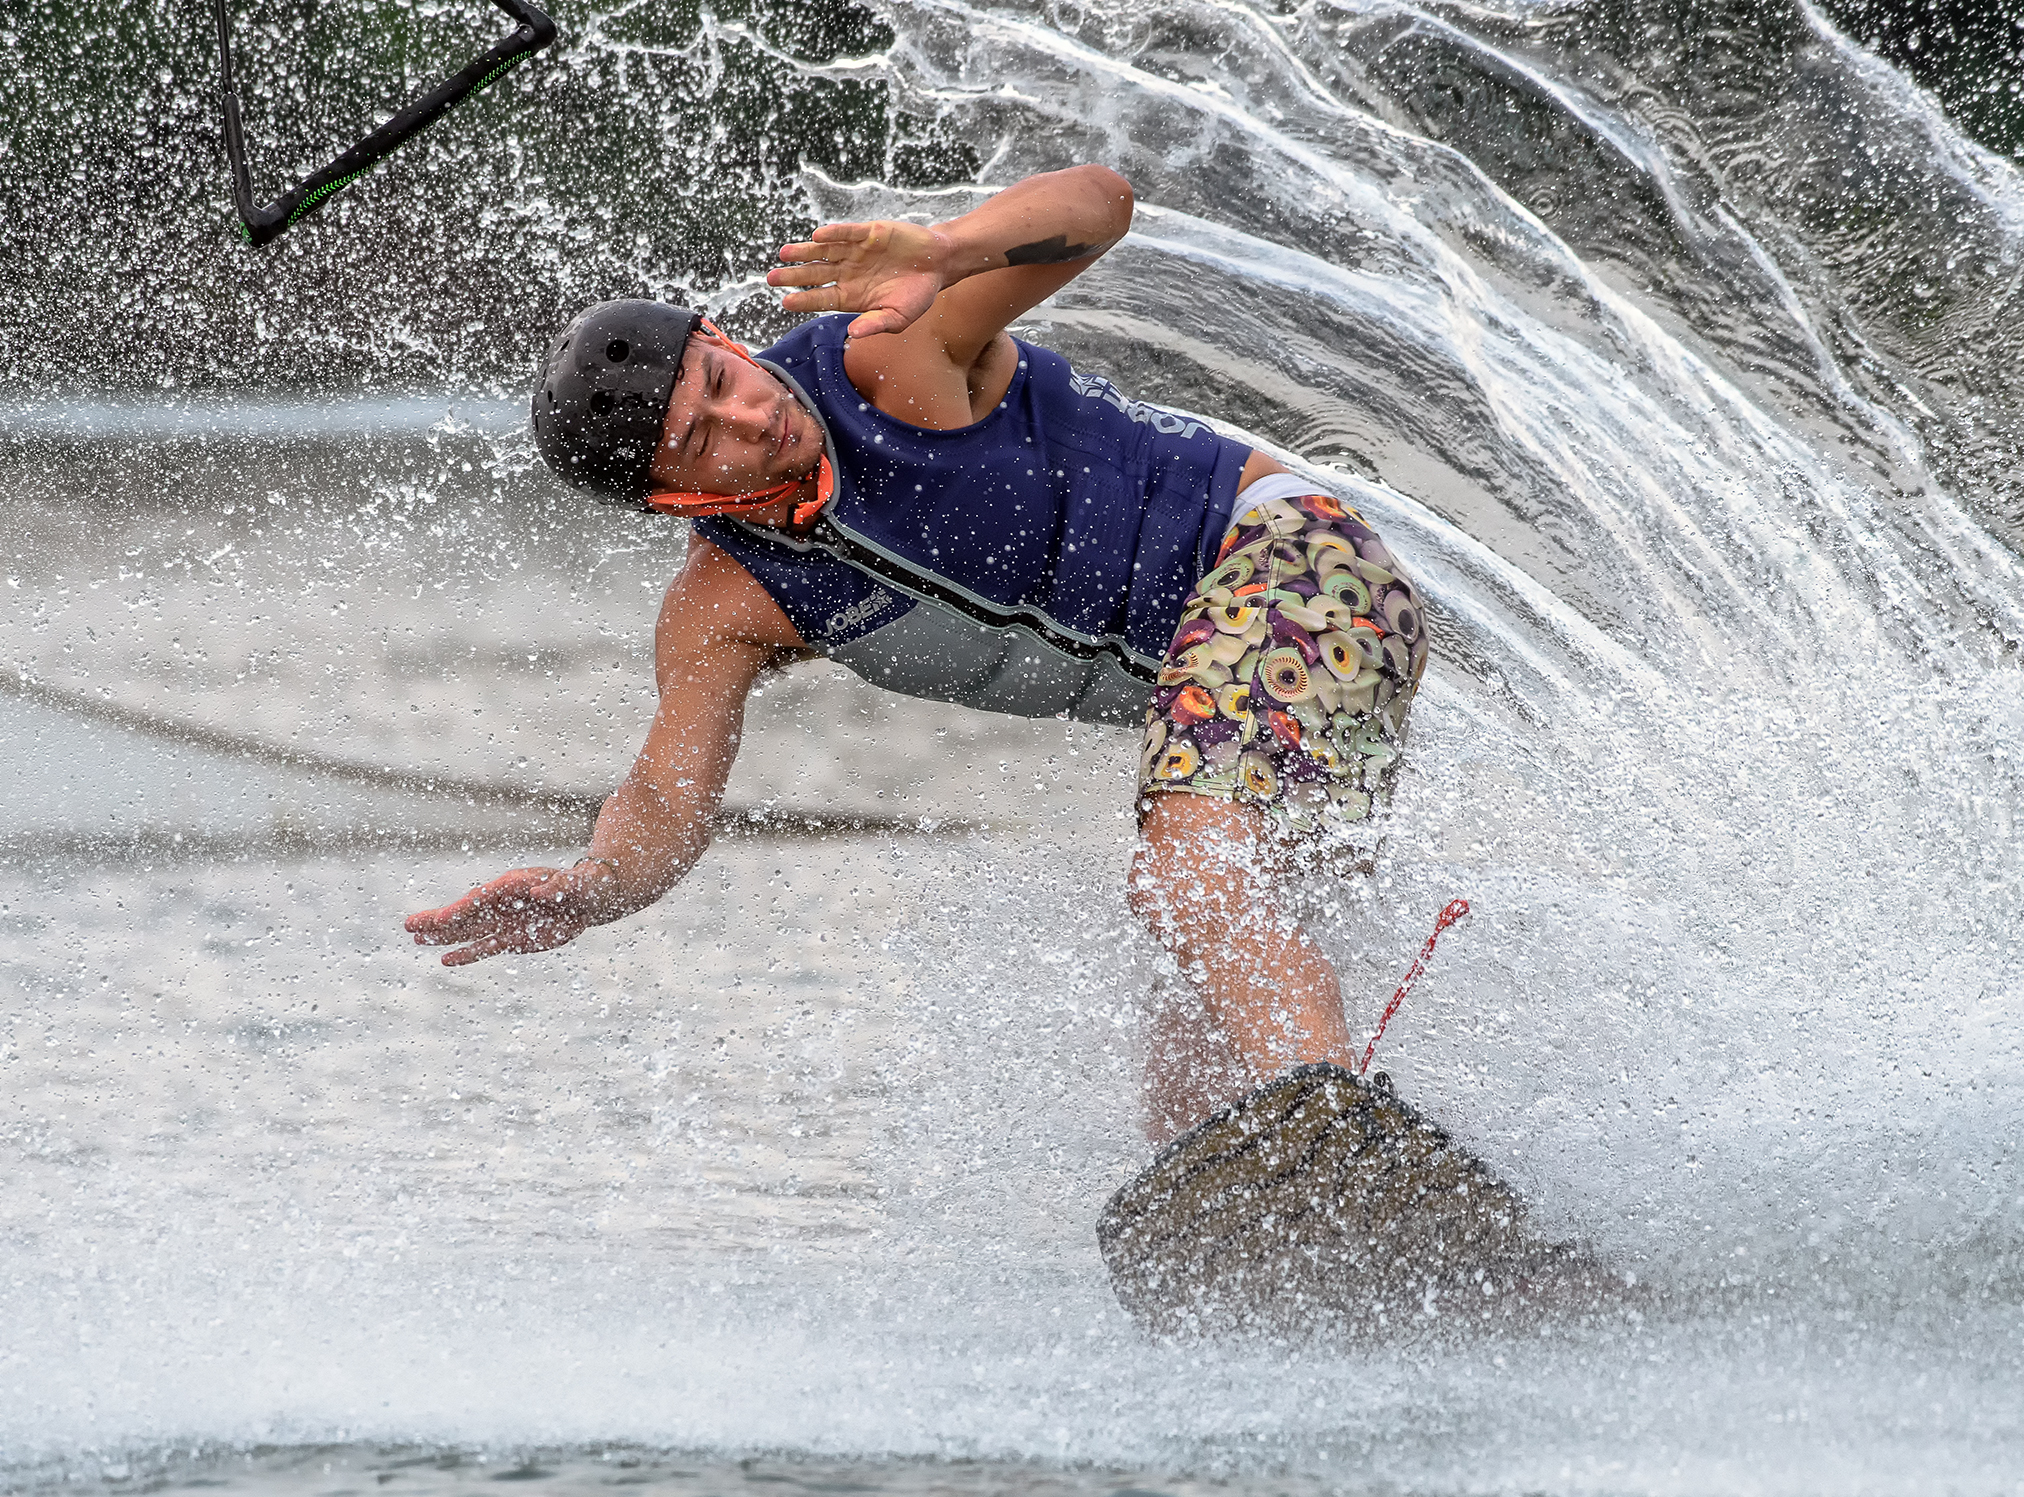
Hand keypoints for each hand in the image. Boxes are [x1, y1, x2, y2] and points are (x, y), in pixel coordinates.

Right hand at [404, 862, 619, 966]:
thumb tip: (541, 892)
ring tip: (415, 939)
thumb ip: (560, 887)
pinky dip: (466, 954)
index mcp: (513, 885)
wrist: (589, 899)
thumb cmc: (581, 885)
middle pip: (464, 914)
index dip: (459, 909)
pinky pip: (484, 947)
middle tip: (408, 926)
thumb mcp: (576, 884)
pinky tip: (445, 960)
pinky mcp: (511, 939)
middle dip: (437, 920)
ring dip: (443, 937)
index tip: (440, 920)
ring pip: (467, 931)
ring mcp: (504, 921)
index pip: (480, 898)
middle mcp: (502, 903)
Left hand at [768, 219, 952, 338]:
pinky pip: (847, 233)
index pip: (822, 298)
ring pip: (824, 252)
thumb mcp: (899, 317)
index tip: (785, 302)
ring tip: (784, 253)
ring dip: (805, 252)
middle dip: (794, 276)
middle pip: (816, 275)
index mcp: (852, 296)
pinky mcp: (869, 233)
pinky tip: (818, 236)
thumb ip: (876, 324)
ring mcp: (856, 252)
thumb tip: (854, 334)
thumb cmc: (917, 294)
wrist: (938, 264)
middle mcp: (849, 273)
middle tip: (772, 278)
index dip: (803, 300)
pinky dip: (834, 233)